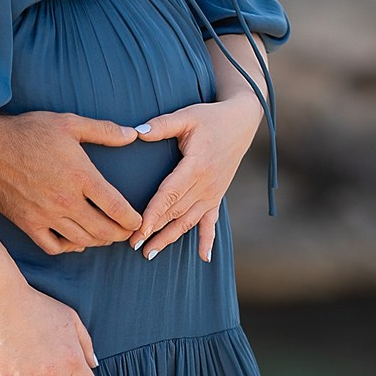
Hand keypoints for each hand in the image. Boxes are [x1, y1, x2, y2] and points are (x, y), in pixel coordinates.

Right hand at [0, 111, 142, 252]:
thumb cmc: (28, 131)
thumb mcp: (69, 123)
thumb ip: (105, 131)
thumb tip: (134, 134)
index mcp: (80, 176)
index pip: (117, 208)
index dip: (132, 219)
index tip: (138, 221)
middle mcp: (65, 201)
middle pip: (103, 230)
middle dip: (120, 235)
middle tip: (127, 233)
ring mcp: (45, 215)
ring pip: (81, 241)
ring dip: (98, 241)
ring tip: (106, 236)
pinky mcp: (27, 223)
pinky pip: (53, 246)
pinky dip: (69, 247)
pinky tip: (75, 241)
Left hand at [129, 93, 261, 261]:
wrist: (241, 123)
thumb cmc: (210, 118)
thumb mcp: (187, 116)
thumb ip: (162, 125)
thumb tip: (136, 132)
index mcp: (196, 166)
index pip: (170, 194)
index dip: (154, 212)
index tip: (139, 229)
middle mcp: (206, 185)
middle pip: (176, 212)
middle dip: (155, 231)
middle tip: (134, 246)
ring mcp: (213, 193)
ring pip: (189, 221)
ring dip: (170, 239)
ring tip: (150, 254)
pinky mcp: (218, 197)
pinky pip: (212, 222)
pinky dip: (208, 240)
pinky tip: (204, 258)